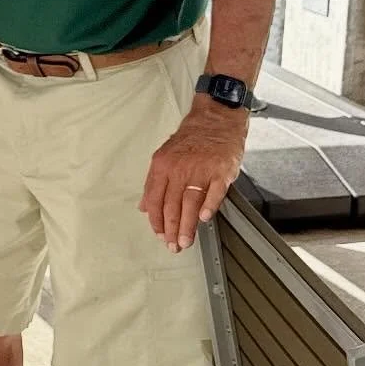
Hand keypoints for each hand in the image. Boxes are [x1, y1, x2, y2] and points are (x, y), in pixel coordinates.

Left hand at [139, 101, 246, 251]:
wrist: (216, 120)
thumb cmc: (191, 139)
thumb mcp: (164, 156)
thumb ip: (154, 183)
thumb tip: (143, 206)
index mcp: (162, 166)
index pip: (154, 199)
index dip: (156, 220)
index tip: (159, 234)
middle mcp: (179, 169)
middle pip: (171, 205)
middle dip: (171, 229)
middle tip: (172, 245)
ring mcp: (201, 170)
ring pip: (190, 203)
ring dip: (187, 225)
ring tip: (185, 241)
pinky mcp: (221, 171)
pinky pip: (214, 193)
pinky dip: (208, 207)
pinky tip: (203, 219)